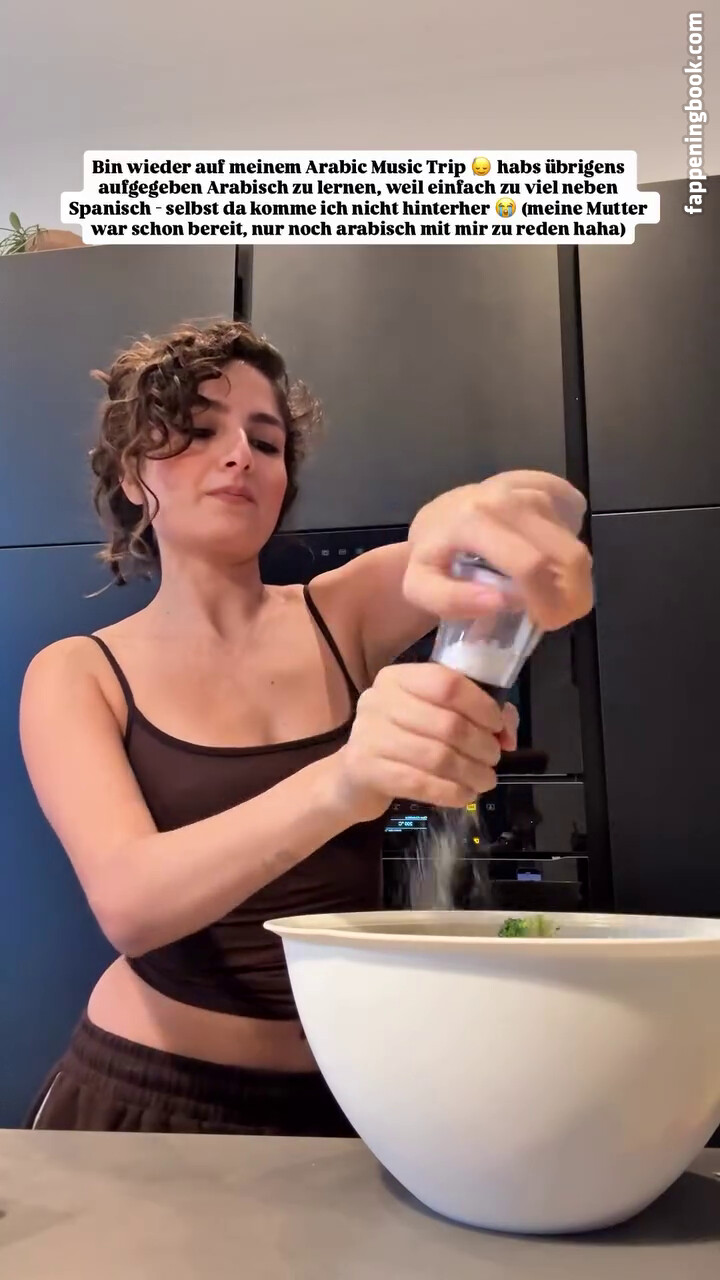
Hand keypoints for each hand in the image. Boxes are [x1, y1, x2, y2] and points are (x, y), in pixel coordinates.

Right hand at [333, 663, 518, 822]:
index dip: (481, 705)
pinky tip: (465, 796)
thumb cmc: (402, 740)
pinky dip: (451, 793)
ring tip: (485, 781)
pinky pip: (421, 783)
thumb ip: (476, 715)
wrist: (353, 777)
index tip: (497, 726)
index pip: (447, 683)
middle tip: (493, 759)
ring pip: (438, 757)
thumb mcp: (433, 716)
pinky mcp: (366, 770)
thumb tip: (508, 734)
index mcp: (398, 678)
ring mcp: (369, 735)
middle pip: (447, 723)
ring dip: (471, 772)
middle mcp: (379, 700)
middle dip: (481, 745)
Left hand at [404, 471, 592, 630]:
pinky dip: (568, 546)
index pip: (530, 565)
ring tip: (548, 591)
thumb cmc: (432, 558)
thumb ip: (452, 600)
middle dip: (573, 595)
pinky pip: (576, 521)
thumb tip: (501, 602)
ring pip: (575, 542)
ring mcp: (530, 487)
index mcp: (475, 520)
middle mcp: (508, 497)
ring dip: (571, 576)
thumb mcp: (422, 587)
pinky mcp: (546, 483)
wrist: (437, 519)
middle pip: (567, 554)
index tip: (546, 623)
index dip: (548, 602)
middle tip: (557, 615)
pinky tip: (547, 557)